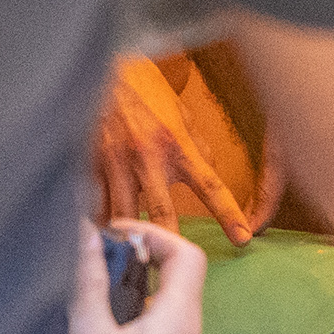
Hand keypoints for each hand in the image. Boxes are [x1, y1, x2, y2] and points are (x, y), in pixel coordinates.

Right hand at [69, 220, 210, 333]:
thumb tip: (84, 234)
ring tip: (94, 325)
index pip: (186, 254)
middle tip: (94, 276)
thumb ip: (89, 282)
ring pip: (167, 326)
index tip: (116, 237)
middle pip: (175, 288)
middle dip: (135, 273)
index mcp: (179, 322)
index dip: (153, 234)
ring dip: (135, 314)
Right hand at [91, 55, 269, 243]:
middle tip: (176, 264)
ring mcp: (116, 164)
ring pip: (123, 215)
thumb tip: (211, 174)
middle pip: (163, 213)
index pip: (210, 186)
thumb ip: (196, 148)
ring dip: (130, 238)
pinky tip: (101, 238)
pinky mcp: (90, 165)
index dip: (228, 215)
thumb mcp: (180, 114)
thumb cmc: (144, 90)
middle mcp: (147, 158)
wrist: (102, 69)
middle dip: (171, 242)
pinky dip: (99, 223)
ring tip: (134, 258)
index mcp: (176, 145)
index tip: (242, 239)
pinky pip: (95, 204)